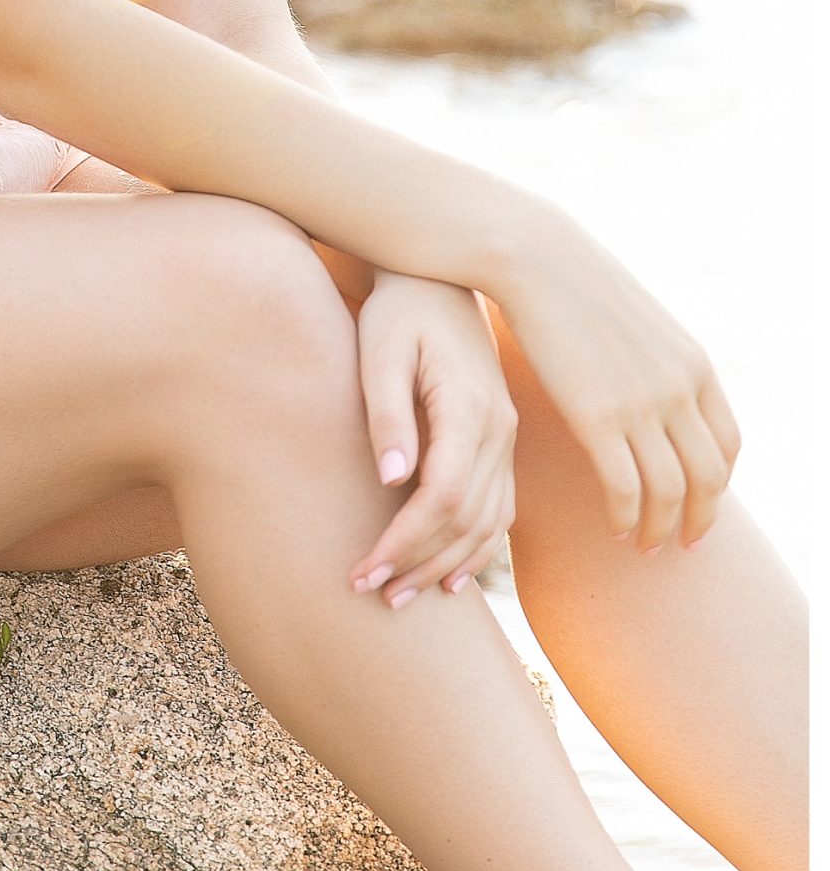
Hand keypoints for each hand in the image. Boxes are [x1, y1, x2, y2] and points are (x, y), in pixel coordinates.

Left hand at [348, 272, 517, 608]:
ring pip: (489, 523)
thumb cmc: (399, 309)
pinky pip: (500, 509)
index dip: (405, 540)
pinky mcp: (501, 440)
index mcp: (470, 407)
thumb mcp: (380, 350)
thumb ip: (386, 412)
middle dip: (418, 563)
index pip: (444, 497)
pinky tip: (447, 574)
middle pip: (468, 520)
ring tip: (398, 595)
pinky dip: (476, 547)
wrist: (440, 275)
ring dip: (445, 565)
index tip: (363, 567)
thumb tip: (392, 479)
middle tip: (370, 593)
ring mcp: (507, 437)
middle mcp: (499, 429)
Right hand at [495, 203, 741, 554]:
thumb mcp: (641, 322)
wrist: (536, 257)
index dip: (718, 484)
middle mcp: (678, 388)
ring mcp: (640, 403)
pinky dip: (625, 517)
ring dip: (661, 528)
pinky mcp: (596, 415)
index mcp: (694, 365)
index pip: (728, 444)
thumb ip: (660, 363)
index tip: (700, 505)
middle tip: (681, 544)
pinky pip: (624, 488)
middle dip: (700, 520)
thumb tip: (658, 395)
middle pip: (710, 478)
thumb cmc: (577, 284)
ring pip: (670, 492)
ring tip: (644, 545)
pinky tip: (614, 526)